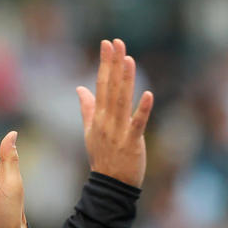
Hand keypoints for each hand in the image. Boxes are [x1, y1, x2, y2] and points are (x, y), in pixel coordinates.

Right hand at [76, 38, 153, 187]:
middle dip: (114, 64)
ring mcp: (119, 131)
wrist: (109, 184)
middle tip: (117, 42)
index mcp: (98, 116)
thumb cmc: (102, 157)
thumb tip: (80, 88)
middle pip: (110, 88)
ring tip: (129, 59)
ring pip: (123, 101)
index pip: (101, 84)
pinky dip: (143, 109)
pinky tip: (148, 94)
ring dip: (126, 80)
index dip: (105, 63)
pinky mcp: (132, 142)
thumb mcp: (90, 131)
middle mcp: (107, 121)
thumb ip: (87, 108)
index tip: (107, 44)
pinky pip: (138, 123)